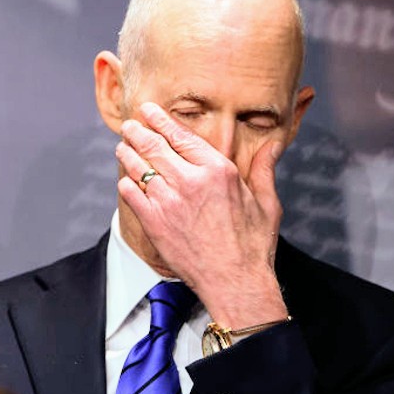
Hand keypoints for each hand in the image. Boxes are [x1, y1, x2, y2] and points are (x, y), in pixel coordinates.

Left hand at [115, 102, 288, 327]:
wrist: (235, 282)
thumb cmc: (253, 246)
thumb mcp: (266, 203)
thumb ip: (263, 170)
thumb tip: (272, 146)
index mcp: (218, 171)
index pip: (182, 136)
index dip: (161, 120)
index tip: (150, 111)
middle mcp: (190, 182)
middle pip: (155, 147)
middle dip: (138, 132)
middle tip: (129, 125)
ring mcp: (169, 202)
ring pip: (139, 168)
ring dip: (127, 154)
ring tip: (122, 146)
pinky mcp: (155, 223)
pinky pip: (132, 196)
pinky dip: (126, 184)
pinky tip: (125, 180)